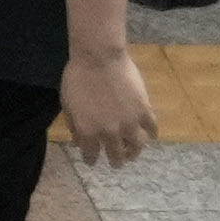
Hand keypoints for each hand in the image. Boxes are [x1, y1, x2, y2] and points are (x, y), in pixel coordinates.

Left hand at [62, 37, 158, 171]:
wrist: (99, 58)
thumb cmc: (77, 77)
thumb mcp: (67, 103)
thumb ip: (73, 125)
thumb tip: (77, 142)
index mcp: (89, 132)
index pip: (91, 155)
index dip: (91, 159)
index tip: (93, 160)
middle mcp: (110, 133)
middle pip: (116, 156)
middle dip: (115, 161)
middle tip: (117, 162)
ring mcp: (129, 123)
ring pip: (137, 147)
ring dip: (134, 152)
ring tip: (133, 153)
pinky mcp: (144, 111)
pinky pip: (152, 128)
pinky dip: (152, 134)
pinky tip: (151, 135)